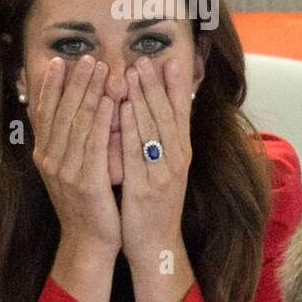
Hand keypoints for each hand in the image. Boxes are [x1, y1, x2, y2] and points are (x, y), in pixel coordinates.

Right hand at [30, 54, 121, 255]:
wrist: (88, 241)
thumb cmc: (86, 203)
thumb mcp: (68, 170)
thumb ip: (66, 142)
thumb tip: (66, 111)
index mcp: (44, 155)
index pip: (44, 113)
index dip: (50, 86)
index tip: (59, 61)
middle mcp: (49, 160)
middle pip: (61, 112)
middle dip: (74, 82)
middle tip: (87, 57)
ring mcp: (65, 172)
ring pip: (77, 124)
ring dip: (89, 93)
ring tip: (101, 69)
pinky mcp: (86, 183)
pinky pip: (94, 146)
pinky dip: (101, 121)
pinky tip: (110, 102)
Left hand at [117, 56, 192, 264]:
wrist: (156, 244)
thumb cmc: (153, 204)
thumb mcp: (162, 169)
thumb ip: (160, 142)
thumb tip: (154, 111)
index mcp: (181, 153)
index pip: (180, 113)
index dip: (175, 86)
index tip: (168, 59)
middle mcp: (177, 160)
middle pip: (167, 115)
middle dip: (156, 84)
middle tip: (146, 57)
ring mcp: (162, 173)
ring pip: (154, 129)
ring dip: (143, 98)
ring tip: (133, 72)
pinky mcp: (145, 188)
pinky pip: (136, 154)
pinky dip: (129, 129)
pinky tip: (120, 110)